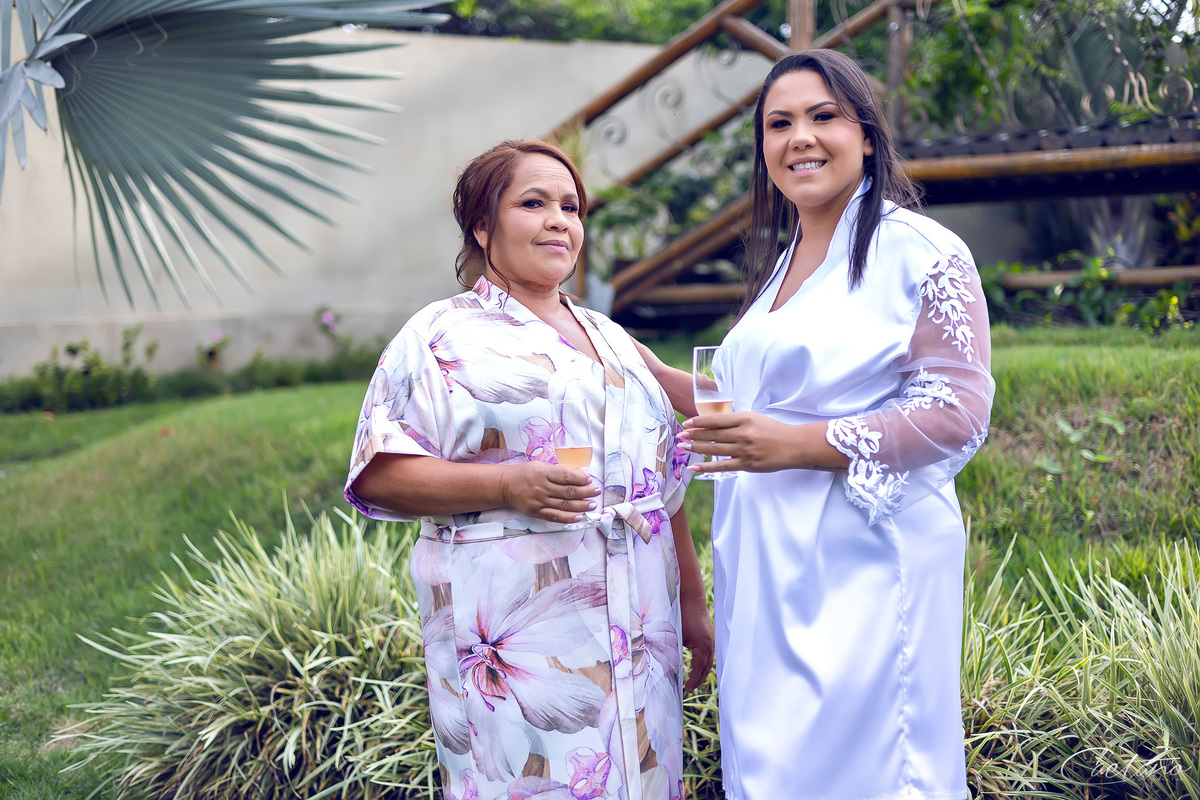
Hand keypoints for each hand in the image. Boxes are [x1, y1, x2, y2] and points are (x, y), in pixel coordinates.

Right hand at [500, 461, 599, 523]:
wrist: (506, 485)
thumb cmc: (526, 473)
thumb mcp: (541, 466)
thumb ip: (558, 471)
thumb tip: (579, 476)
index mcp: (543, 473)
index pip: (566, 476)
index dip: (580, 479)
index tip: (590, 480)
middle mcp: (542, 487)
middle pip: (568, 491)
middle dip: (585, 492)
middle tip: (596, 492)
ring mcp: (539, 501)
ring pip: (564, 505)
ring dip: (581, 505)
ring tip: (592, 504)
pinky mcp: (536, 512)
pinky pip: (555, 516)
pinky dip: (568, 518)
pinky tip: (579, 517)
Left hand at [679, 412, 848, 474]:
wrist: (794, 445)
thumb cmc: (773, 430)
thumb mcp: (754, 419)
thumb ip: (735, 421)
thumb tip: (713, 425)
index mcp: (744, 419)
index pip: (716, 420)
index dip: (699, 422)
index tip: (687, 423)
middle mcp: (743, 434)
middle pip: (712, 435)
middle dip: (693, 435)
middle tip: (680, 436)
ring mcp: (744, 450)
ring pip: (714, 450)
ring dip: (696, 448)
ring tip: (683, 447)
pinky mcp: (746, 464)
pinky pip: (722, 466)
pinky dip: (707, 467)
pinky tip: (695, 467)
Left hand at [680, 592, 714, 692]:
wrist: (691, 597)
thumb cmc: (682, 614)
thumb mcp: (676, 634)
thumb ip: (674, 649)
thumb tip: (668, 664)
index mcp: (703, 646)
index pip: (699, 668)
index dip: (693, 680)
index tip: (687, 688)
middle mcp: (710, 644)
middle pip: (707, 667)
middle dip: (699, 679)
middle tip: (691, 688)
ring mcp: (711, 640)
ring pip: (709, 661)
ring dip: (702, 671)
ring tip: (694, 680)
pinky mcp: (709, 636)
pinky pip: (708, 653)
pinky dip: (703, 662)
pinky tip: (696, 666)